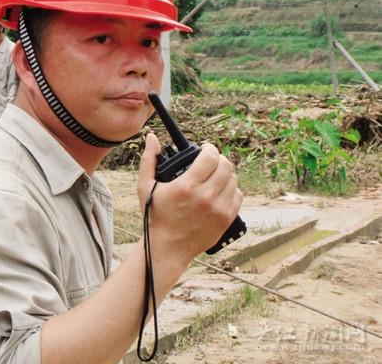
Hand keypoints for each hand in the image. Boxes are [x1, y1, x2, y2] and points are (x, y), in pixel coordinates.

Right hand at [138, 133, 242, 263]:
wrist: (166, 248)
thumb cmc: (155, 217)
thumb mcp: (146, 187)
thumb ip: (148, 159)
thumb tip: (151, 137)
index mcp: (187, 186)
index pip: (211, 157)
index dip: (209, 148)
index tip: (205, 148)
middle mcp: (205, 197)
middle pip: (226, 166)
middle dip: (219, 159)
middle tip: (211, 161)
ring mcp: (218, 209)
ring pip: (233, 180)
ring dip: (225, 174)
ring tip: (215, 176)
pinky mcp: (226, 220)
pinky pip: (238, 196)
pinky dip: (231, 190)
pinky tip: (220, 191)